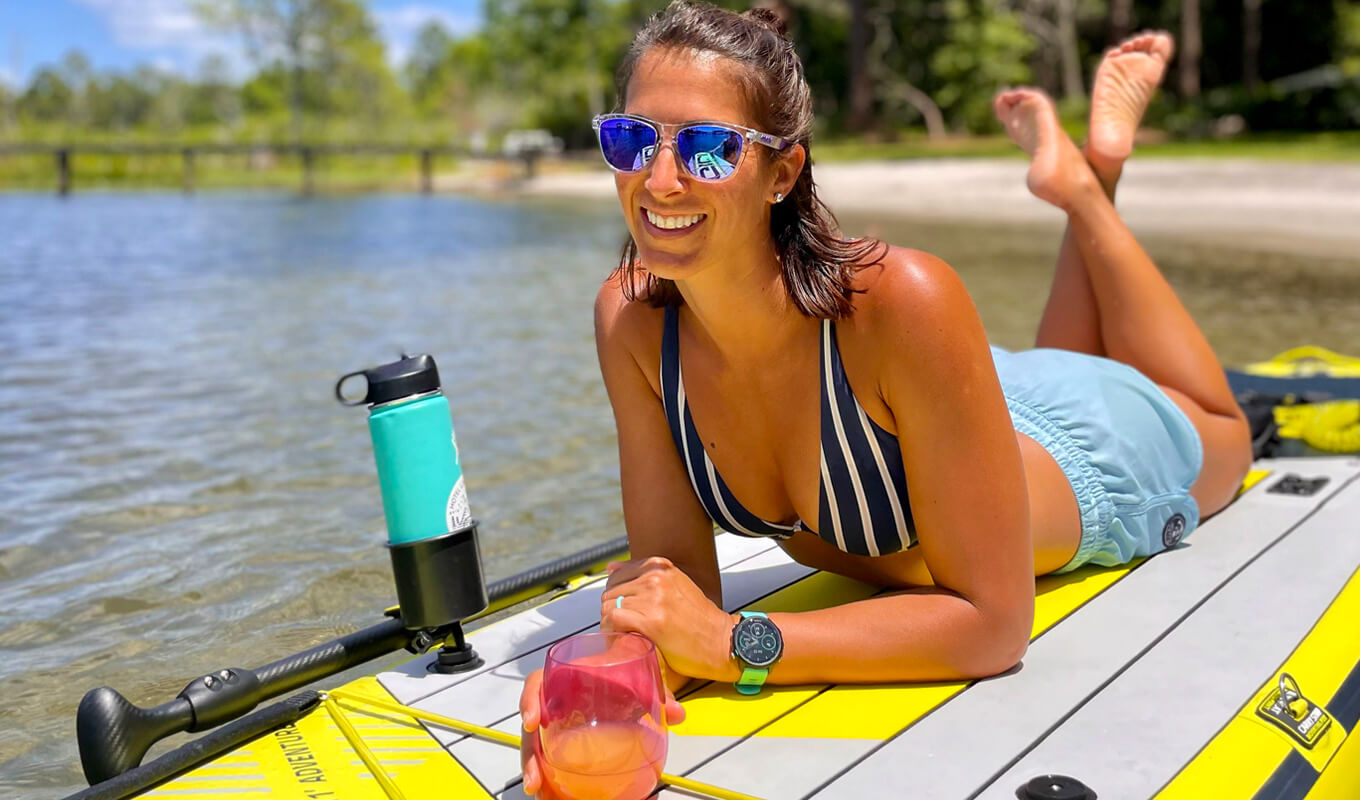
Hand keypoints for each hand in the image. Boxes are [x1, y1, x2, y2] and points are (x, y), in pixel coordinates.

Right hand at [519, 667, 685, 797]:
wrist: (623, 669)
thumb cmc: (621, 671)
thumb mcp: (637, 675)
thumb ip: (657, 691)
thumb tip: (677, 714)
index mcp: (565, 677)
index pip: (537, 683)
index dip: (530, 700)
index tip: (531, 723)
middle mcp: (555, 702)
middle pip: (532, 727)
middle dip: (529, 755)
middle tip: (534, 779)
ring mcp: (557, 724)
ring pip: (537, 748)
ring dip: (536, 772)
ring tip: (540, 793)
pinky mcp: (564, 741)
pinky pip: (551, 760)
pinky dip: (551, 778)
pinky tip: (553, 796)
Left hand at [599, 556, 739, 681]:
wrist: (721, 640)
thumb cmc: (698, 618)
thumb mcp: (675, 584)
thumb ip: (644, 574)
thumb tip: (610, 567)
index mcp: (660, 566)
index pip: (617, 574)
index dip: (616, 595)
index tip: (623, 610)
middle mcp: (656, 577)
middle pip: (610, 591)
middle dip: (611, 610)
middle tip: (622, 626)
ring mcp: (653, 598)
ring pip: (609, 605)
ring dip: (611, 622)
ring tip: (622, 634)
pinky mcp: (652, 621)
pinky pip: (615, 619)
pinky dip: (613, 631)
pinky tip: (622, 638)